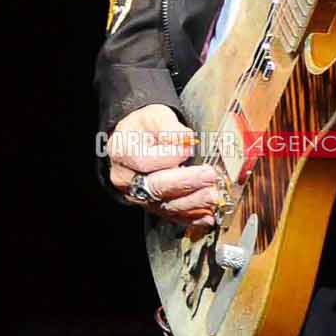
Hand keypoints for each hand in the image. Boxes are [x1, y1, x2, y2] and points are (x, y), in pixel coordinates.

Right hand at [107, 104, 223, 235]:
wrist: (141, 141)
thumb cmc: (147, 128)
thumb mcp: (155, 117)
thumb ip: (169, 127)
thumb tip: (185, 139)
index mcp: (121, 153)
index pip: (143, 161)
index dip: (168, 156)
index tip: (188, 148)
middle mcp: (126, 179)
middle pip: (155, 187)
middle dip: (185, 183)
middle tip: (209, 175)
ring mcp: (139, 196)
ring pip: (166, 206)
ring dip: (193, 203)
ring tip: (213, 195)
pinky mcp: (154, 207)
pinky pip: (172, 217)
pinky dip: (191, 218)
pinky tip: (206, 216)